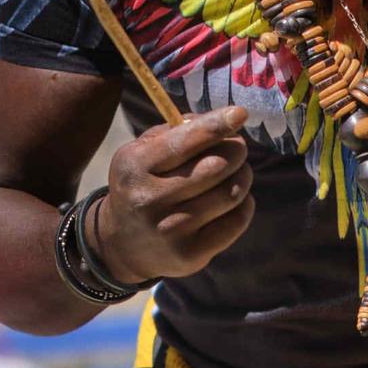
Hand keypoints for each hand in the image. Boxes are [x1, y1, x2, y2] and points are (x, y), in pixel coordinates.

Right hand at [93, 107, 255, 282]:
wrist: (122, 243)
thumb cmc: (145, 183)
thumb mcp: (144, 152)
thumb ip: (179, 130)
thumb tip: (227, 121)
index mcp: (134, 167)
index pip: (183, 143)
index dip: (215, 126)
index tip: (240, 114)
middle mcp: (149, 200)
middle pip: (216, 166)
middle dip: (236, 152)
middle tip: (236, 150)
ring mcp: (170, 230)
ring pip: (231, 193)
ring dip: (243, 177)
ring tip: (235, 174)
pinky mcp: (190, 254)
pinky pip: (237, 221)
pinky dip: (245, 204)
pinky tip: (232, 200)